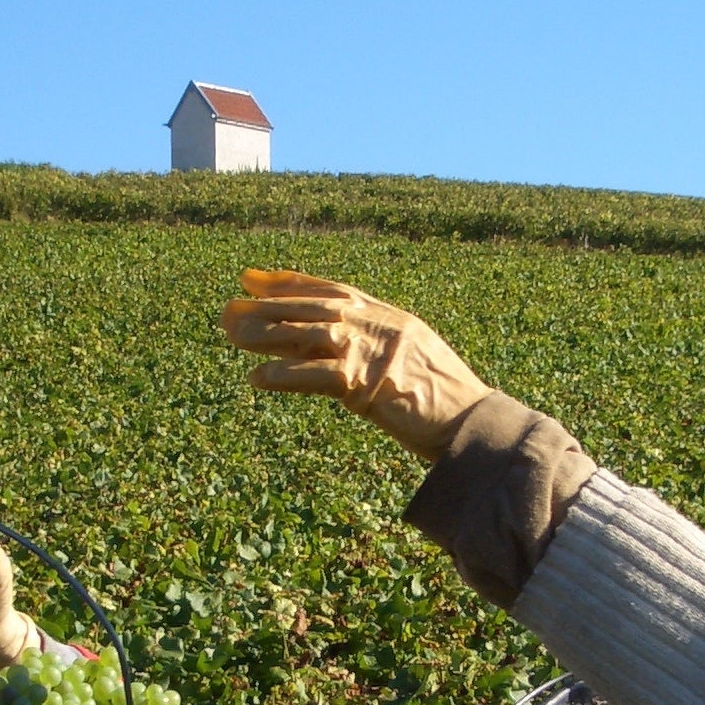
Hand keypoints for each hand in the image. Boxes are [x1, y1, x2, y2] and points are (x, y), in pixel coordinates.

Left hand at [219, 268, 493, 459]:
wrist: (475, 425)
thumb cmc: (448, 403)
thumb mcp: (410, 364)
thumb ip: (376, 352)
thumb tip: (338, 358)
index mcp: (391, 317)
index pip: (333, 291)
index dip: (291, 283)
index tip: (255, 279)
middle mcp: (380, 325)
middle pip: (313, 307)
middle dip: (268, 304)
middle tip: (229, 306)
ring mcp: (374, 351)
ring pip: (308, 332)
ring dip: (266, 333)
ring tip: (231, 334)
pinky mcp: (368, 384)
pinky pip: (316, 375)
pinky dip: (284, 375)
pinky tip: (257, 378)